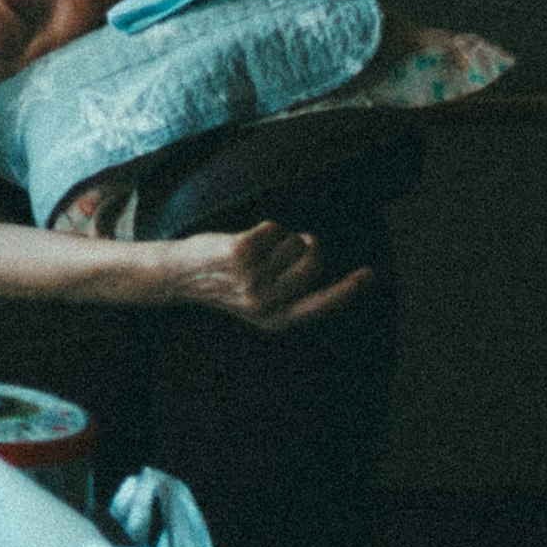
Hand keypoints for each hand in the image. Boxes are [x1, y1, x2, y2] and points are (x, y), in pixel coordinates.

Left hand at [157, 220, 372, 330]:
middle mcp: (265, 303)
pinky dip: (264, 227)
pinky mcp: (239, 253)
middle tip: (297, 240)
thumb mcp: (257, 301)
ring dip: (281, 237)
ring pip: (292, 243)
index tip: (369, 274)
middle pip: (312, 263)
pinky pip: (273, 228)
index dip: (347, 290)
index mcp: (274, 319)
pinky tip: (244, 239)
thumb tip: (318, 263)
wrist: (177, 275)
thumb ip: (288, 291)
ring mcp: (251, 278)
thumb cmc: (222, 283)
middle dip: (309, 245)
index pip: (320, 306)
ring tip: (256, 249)